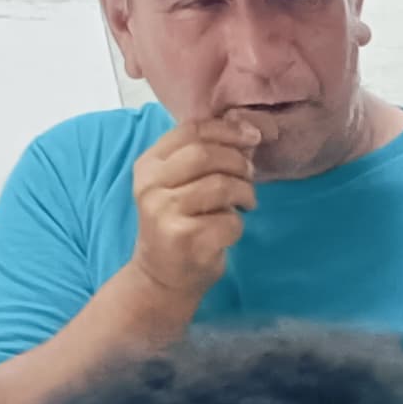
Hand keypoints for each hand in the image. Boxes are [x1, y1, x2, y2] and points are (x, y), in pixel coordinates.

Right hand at [130, 109, 262, 307]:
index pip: (191, 130)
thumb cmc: (180, 223)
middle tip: (250, 175)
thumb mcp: (183, 184)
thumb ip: (210, 155)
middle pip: (206, 154)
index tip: (254, 135)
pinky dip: (237, 224)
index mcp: (148, 164)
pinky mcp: (184, 239)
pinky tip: (226, 230)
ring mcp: (164, 212)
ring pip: (221, 186)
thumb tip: (252, 127)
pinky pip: (229, 220)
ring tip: (244, 203)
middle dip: (239, 162)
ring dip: (245, 193)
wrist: (162, 276)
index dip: (228, 129)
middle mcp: (150, 186)